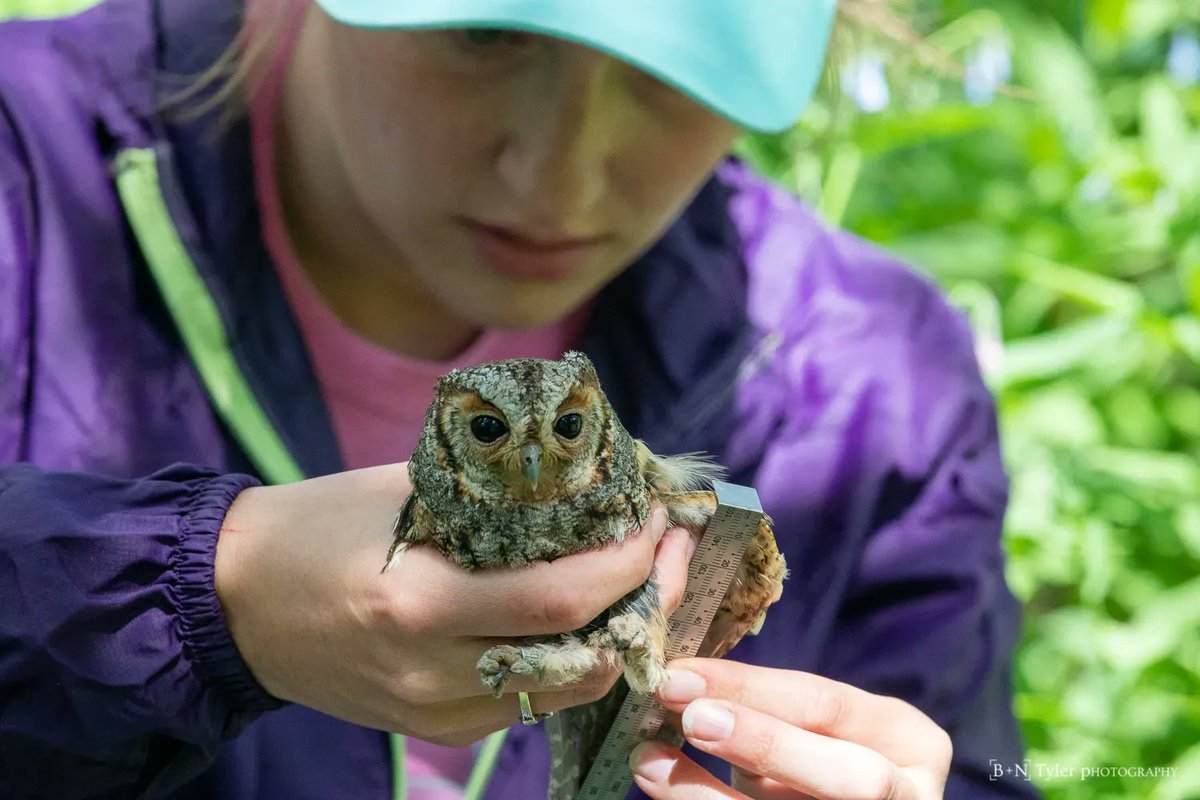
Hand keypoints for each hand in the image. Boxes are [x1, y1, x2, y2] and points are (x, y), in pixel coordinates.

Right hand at [213, 463, 692, 744]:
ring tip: (637, 576)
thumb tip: (588, 481)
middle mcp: (433, 673)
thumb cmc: (316, 527)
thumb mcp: (401, 493)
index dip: (629, 564)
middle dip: (646, 603)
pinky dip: (568, 658)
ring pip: (566, 688)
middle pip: (582, 658)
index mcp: (419, 604)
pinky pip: (529, 698)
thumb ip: (493, 497)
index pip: (561, 601)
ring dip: (616, 633)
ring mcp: (435, 712)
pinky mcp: (435, 730)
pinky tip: (579, 613)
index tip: (659, 519)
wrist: (236, 604)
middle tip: (669, 549)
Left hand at [631, 658, 952, 798]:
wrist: (833, 796)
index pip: (830, 706)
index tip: (683, 674)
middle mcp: (908, 796)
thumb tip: (683, 684)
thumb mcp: (814, 728)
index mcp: (909, 742)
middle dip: (766, 743)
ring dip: (708, 793)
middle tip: (691, 717)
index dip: (753, 689)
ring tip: (649, 760)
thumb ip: (767, 708)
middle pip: (849, 777)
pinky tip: (662, 785)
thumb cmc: (821, 757)